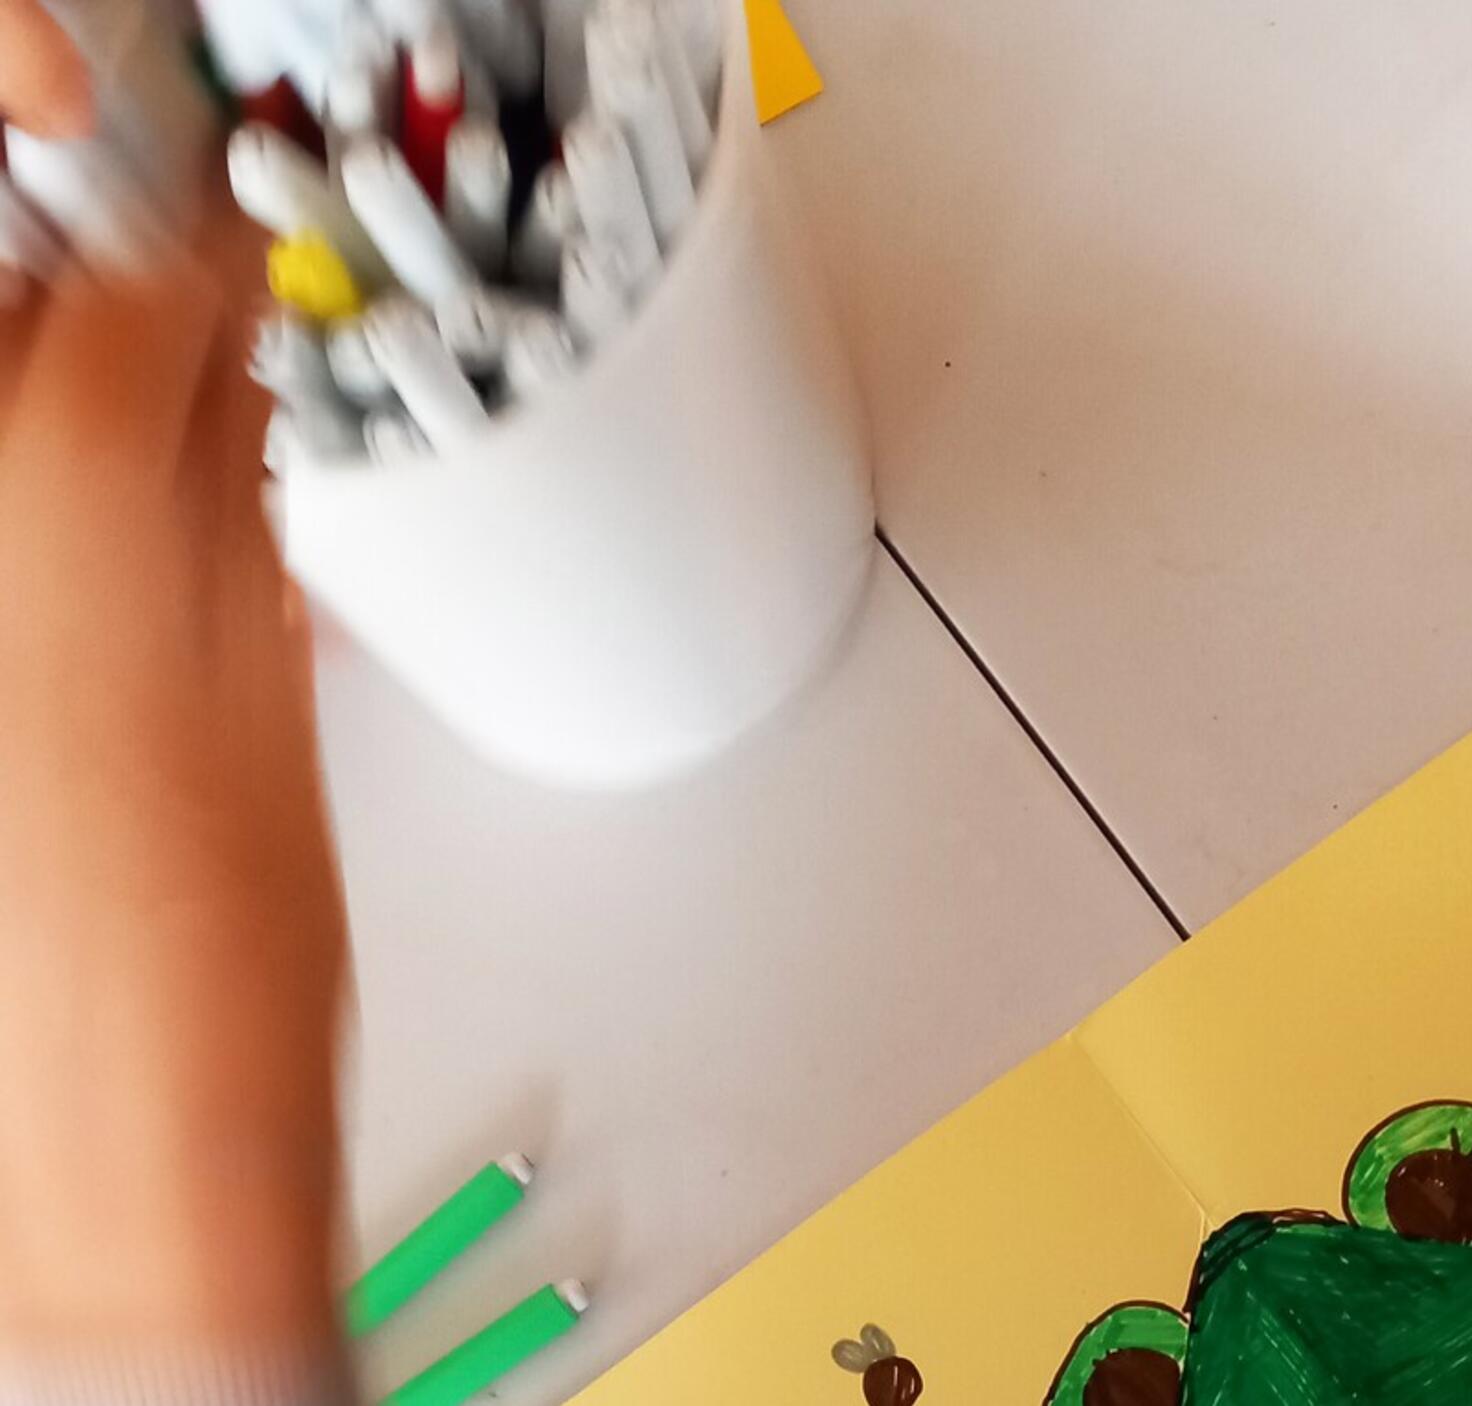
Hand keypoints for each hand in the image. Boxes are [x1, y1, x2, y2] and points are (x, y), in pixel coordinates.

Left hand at [0, 3, 347, 1360]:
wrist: (92, 1164)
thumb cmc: (198, 992)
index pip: (110, 285)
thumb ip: (226, 502)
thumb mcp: (267, 694)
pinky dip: (18, 533)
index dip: (183, 241)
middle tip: (155, 318)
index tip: (225, 244)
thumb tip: (224, 381)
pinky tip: (72, 589)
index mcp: (50, 521)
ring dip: (34, 406)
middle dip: (70, 297)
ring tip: (120, 459)